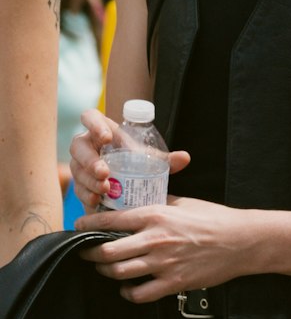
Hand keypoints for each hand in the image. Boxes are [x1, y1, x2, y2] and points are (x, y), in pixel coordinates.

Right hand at [70, 108, 189, 213]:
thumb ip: (166, 160)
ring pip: (77, 169)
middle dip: (90, 160)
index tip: (106, 138)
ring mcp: (80, 165)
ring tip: (105, 189)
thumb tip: (184, 158)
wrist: (129, 186)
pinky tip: (96, 200)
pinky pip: (78, 189)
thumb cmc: (136, 163)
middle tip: (104, 172)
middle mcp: (87, 145)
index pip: (90, 117)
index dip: (94, 125)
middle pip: (78, 146)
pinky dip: (87, 194)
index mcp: (102, 130)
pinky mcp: (80, 185)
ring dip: (89, 180)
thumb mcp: (150, 160)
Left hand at [75, 197, 248, 301]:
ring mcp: (164, 263)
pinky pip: (140, 294)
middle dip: (89, 254)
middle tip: (86, 253)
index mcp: (155, 215)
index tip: (79, 228)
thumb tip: (136, 203)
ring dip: (106, 272)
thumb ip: (157, 203)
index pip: (109, 220)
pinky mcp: (174, 283)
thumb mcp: (183, 202)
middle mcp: (155, 239)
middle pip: (106, 251)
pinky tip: (127, 288)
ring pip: (118, 273)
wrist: (241, 241)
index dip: (87, 225)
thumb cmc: (214, 219)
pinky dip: (128, 293)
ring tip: (106, 270)